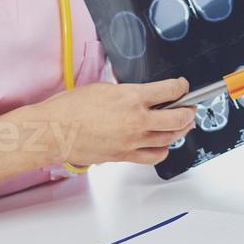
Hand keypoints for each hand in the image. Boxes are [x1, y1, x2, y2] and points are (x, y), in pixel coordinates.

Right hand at [40, 78, 192, 166]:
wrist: (54, 131)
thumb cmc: (70, 108)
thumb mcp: (103, 88)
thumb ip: (127, 92)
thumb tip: (140, 94)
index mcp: (131, 97)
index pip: (170, 90)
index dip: (182, 87)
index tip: (183, 86)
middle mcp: (136, 119)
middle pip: (178, 117)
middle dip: (188, 111)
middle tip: (189, 107)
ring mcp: (132, 140)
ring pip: (169, 138)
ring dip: (180, 130)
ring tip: (182, 125)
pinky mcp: (124, 156)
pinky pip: (153, 156)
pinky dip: (163, 150)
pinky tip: (163, 144)